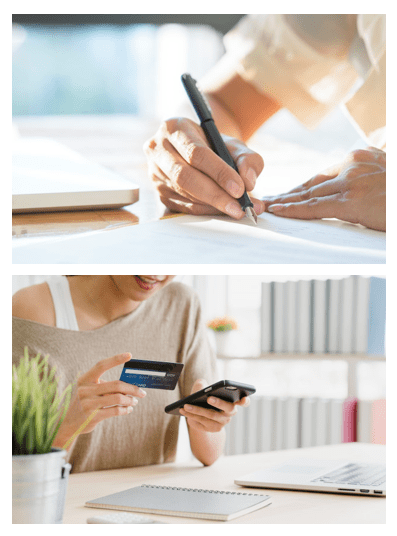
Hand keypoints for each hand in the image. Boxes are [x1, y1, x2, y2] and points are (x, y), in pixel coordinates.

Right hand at [53, 353, 146, 446]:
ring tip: (134, 401)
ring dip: (130, 400)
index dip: (115, 359)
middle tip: (142, 392)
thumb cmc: (84, 403)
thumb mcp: (89, 391)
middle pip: (116, 384)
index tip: (129, 355)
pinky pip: (115, 410)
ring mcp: (88, 404)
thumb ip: (104, 386)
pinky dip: (125, 409)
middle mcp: (85, 390)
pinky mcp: (93, 417)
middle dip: (132, 388)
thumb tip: (129, 384)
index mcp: (84, 379)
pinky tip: (128, 409)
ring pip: (118, 398)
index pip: (101, 365)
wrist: (68, 424)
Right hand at [143, 118, 263, 217]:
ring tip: (237, 210)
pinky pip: (182, 207)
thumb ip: (248, 159)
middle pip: (185, 177)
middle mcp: (158, 149)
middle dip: (215, 195)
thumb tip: (249, 182)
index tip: (240, 189)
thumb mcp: (234, 145)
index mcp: (174, 128)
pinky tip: (222, 211)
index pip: (196, 153)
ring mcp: (155, 173)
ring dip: (212, 206)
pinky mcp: (159, 192)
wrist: (197, 151)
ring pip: (184, 194)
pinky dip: (205, 211)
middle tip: (238, 208)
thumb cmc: (215, 146)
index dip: (219, 173)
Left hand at [179, 379, 249, 432]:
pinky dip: (191, 415)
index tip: (243, 398)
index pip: (244, 402)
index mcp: (233, 401)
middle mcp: (229, 414)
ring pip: (210, 416)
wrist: (201, 414)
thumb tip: (201, 386)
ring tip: (186, 405)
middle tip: (209, 398)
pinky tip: (183, 410)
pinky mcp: (212, 429)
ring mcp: (221, 423)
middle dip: (219, 403)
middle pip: (228, 409)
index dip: (245, 400)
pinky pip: (201, 422)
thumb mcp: (203, 388)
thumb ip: (203, 384)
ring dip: (197, 410)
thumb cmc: (205, 396)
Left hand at [261, 147, 385, 230]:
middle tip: (265, 201)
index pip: (323, 176)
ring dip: (283, 202)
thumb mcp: (385, 175)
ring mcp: (351, 182)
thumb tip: (357, 190)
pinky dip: (293, 210)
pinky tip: (278, 211)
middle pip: (311, 183)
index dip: (301, 187)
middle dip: (287, 194)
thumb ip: (367, 178)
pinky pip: (315, 207)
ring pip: (308, 194)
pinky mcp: (352, 200)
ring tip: (263, 207)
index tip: (286, 194)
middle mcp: (352, 166)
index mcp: (360, 158)